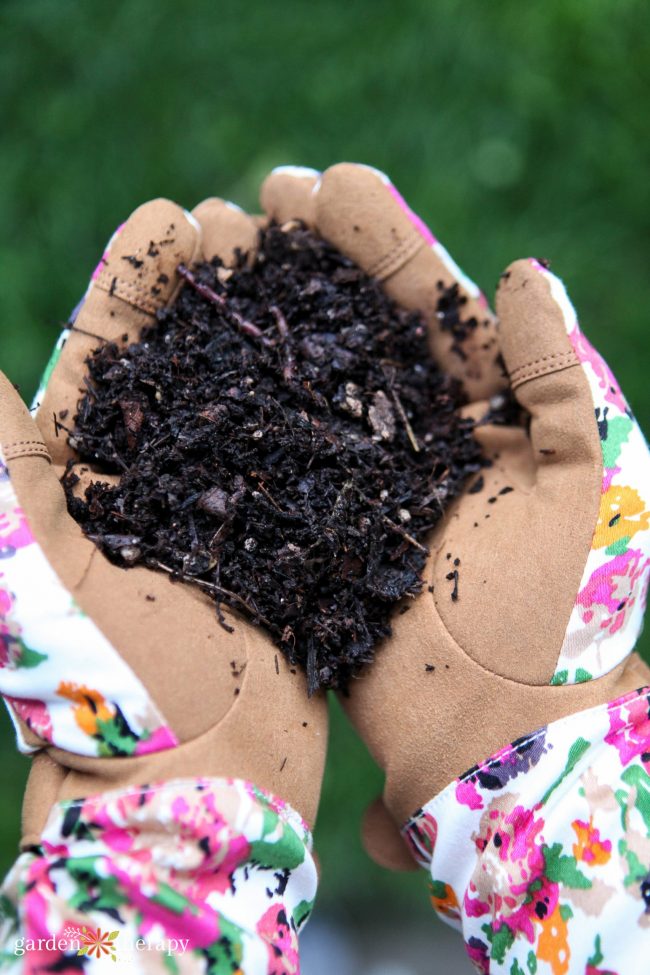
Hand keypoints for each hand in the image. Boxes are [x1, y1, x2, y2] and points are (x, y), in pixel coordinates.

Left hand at [0, 196, 326, 850]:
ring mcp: (235, 506)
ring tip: (306, 260)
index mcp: (91, 478)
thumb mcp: (38, 572)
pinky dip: (334, 398)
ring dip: (277, 328)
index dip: (135, 284)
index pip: (110, 356)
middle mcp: (163, 483)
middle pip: (187, 360)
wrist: (205, 783)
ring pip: (256, 395)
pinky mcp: (296, 537)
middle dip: (213, 288)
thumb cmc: (116, 695)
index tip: (171, 216)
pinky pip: (316, 450)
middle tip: (246, 214)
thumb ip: (1, 471)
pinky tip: (362, 350)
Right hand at [260, 163, 649, 867]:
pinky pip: (270, 454)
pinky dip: (237, 401)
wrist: (499, 731)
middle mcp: (416, 438)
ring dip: (266, 315)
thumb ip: (558, 377)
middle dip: (312, 260)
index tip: (333, 183)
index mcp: (486, 416)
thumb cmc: (561, 615)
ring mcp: (356, 482)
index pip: (430, 309)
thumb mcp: (591, 479)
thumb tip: (526, 270)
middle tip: (261, 198)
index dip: (383, 243)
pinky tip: (199, 348)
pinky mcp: (310, 528)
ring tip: (216, 248)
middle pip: (358, 330)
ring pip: (307, 380)